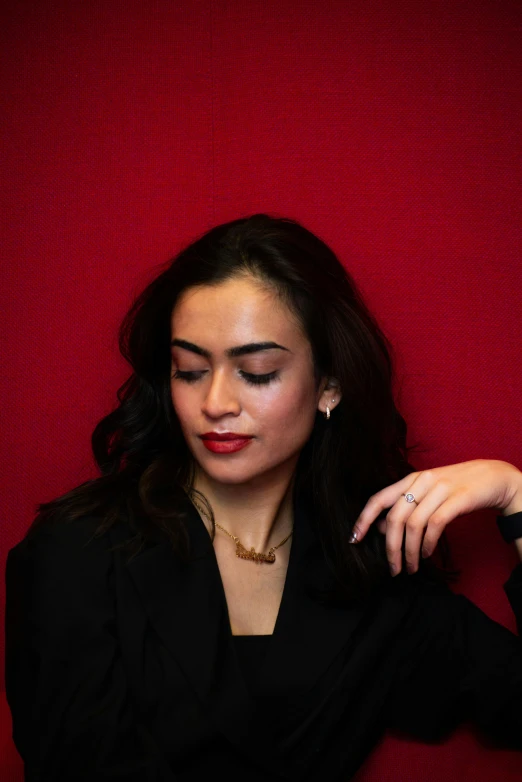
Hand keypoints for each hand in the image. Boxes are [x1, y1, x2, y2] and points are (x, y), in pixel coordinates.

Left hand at [351, 459, 521, 576]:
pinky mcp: (458, 498)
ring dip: (410, 551)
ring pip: (413, 524)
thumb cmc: (457, 488)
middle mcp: (421, 481)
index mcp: (410, 479)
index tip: (354, 540)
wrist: (494, 477)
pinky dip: (428, 543)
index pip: (378, 498)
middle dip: (390, 546)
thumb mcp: (427, 492)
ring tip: (412, 566)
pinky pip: (435, 525)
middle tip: (393, 567)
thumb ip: (405, 506)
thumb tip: (380, 527)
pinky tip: (428, 554)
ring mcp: (440, 488)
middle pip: (394, 517)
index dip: (363, 519)